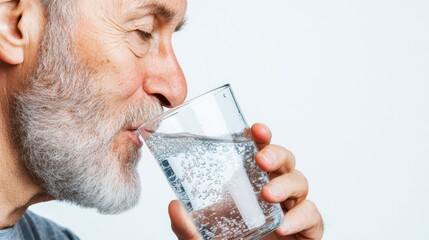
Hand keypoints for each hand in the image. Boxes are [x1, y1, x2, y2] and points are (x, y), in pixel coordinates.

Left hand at [168, 123, 323, 239]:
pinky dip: (301, 217)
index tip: (254, 130)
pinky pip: (313, 215)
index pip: (259, 152)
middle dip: (276, 154)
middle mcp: (273, 192)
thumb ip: (187, 226)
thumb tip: (174, 206)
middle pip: (284, 161)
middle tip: (262, 160)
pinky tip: (284, 225)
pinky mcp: (306, 229)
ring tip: (268, 194)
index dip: (260, 138)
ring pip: (300, 182)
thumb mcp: (202, 237)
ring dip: (286, 183)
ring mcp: (290, 209)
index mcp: (250, 185)